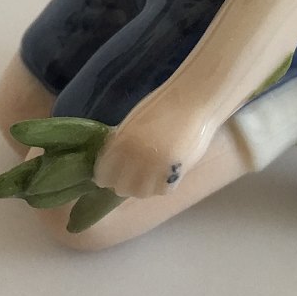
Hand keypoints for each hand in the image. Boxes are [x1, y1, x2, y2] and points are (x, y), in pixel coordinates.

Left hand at [93, 98, 210, 199]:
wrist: (193, 102)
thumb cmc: (163, 106)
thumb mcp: (134, 122)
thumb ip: (122, 142)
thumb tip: (114, 161)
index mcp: (121, 142)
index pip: (104, 174)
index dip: (106, 177)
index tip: (109, 176)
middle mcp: (136, 158)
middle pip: (121, 188)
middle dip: (124, 184)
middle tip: (130, 177)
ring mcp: (156, 168)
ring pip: (141, 193)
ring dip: (142, 188)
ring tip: (147, 178)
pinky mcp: (175, 173)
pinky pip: (162, 190)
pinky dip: (160, 186)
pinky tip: (163, 176)